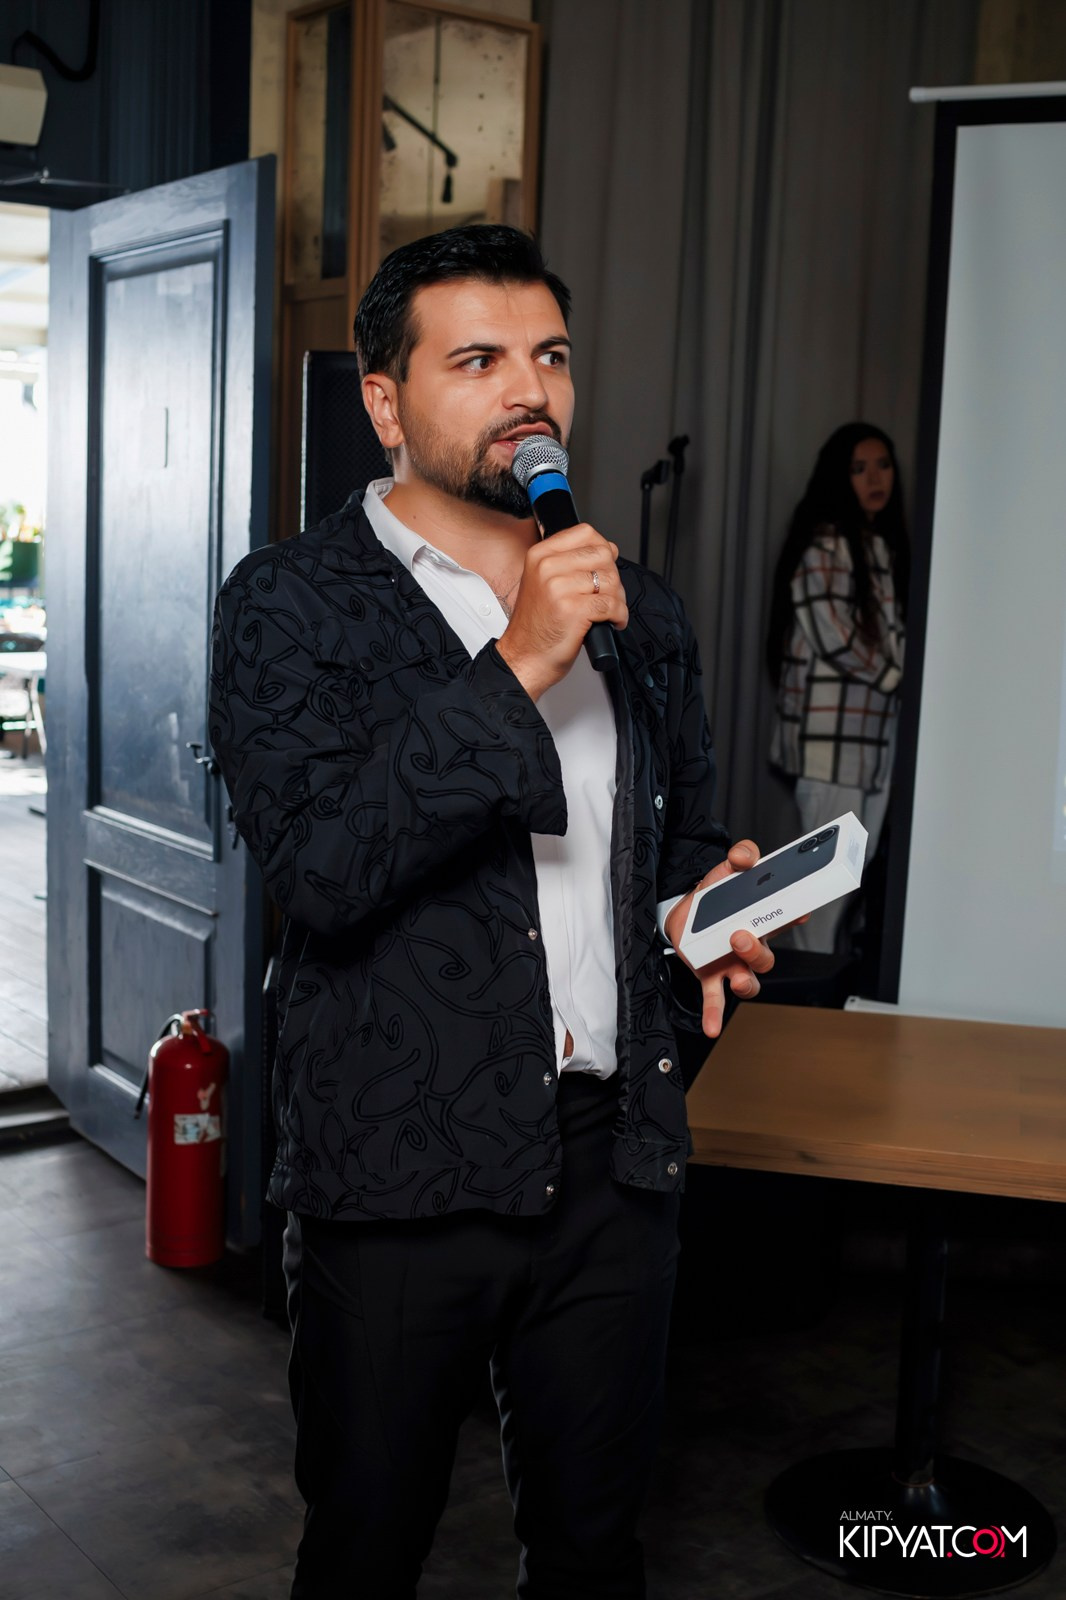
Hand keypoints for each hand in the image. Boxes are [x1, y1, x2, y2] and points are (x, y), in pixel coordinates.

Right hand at [496, 523, 628, 699]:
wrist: (524, 658)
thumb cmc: (535, 626)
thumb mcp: (543, 583)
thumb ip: (569, 562)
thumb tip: (607, 549)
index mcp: (539, 556)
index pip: (585, 533)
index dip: (603, 548)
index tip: (604, 565)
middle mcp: (547, 567)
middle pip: (603, 555)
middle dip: (613, 577)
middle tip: (607, 594)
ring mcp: (559, 587)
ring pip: (610, 580)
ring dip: (618, 598)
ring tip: (609, 611)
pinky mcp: (573, 609)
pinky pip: (611, 604)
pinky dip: (619, 615)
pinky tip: (611, 622)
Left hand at [664, 840, 778, 1038]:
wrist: (681, 915)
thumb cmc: (712, 897)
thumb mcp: (723, 872)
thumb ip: (739, 857)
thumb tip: (746, 855)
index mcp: (760, 920)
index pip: (784, 921)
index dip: (794, 917)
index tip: (800, 910)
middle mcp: (751, 947)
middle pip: (766, 956)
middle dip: (757, 949)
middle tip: (740, 935)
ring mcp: (733, 964)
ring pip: (750, 980)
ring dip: (747, 981)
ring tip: (737, 977)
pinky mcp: (711, 977)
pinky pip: (716, 1000)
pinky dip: (715, 1015)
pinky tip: (712, 1028)